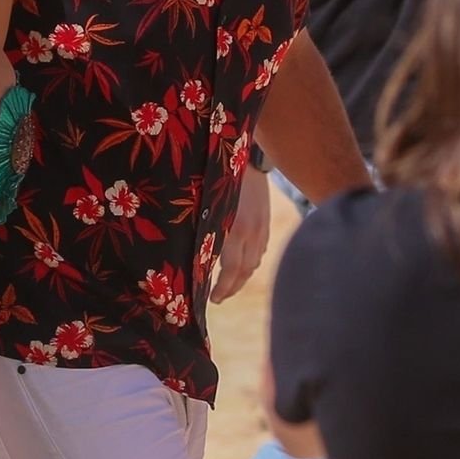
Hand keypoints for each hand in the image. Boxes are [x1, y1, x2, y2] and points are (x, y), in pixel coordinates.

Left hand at [211, 165, 271, 303]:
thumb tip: (193, 255)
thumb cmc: (217, 179)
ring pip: (255, 261)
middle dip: (232, 287)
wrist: (247, 158)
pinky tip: (242, 265)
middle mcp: (252, 232)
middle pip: (245, 270)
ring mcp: (262, 227)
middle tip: (218, 298)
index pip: (232, 269)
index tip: (212, 300)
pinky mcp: (266, 222)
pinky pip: (261, 249)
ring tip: (228, 285)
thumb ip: (205, 230)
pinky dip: (251, 261)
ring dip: (242, 276)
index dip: (223, 288)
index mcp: (235, 229)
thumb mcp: (206, 205)